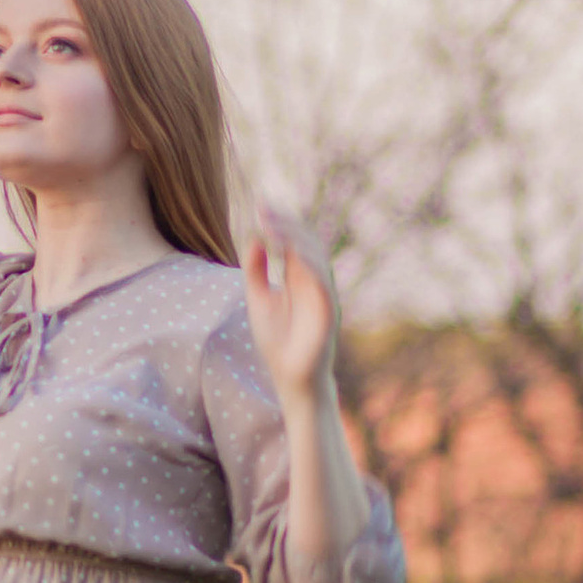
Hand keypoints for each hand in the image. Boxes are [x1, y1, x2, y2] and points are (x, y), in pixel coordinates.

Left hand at [244, 201, 338, 403]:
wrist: (291, 378)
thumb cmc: (277, 342)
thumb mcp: (258, 299)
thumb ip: (255, 269)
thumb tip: (254, 237)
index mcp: (298, 276)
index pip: (292, 240)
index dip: (279, 221)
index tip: (260, 204)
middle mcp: (313, 281)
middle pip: (306, 241)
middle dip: (286, 223)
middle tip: (264, 208)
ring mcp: (323, 294)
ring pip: (316, 256)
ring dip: (295, 238)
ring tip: (272, 227)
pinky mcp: (328, 311)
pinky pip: (322, 282)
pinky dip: (308, 263)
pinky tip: (290, 251)